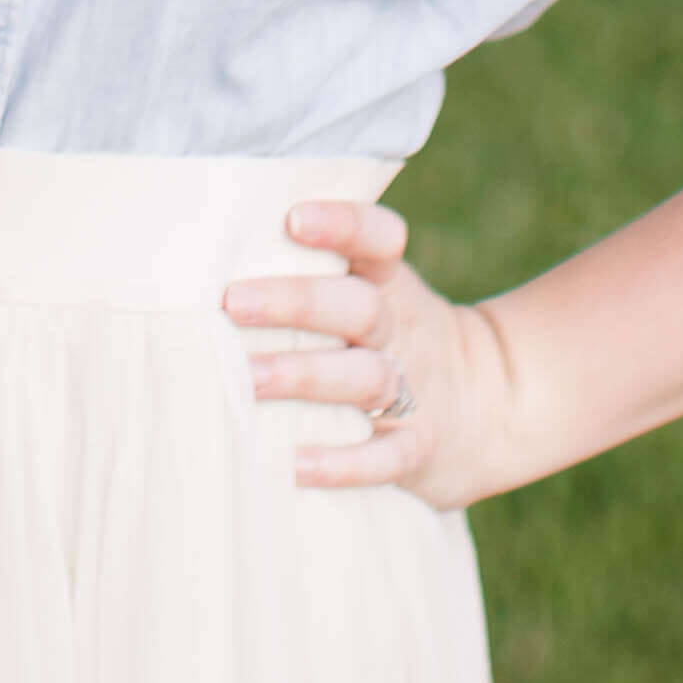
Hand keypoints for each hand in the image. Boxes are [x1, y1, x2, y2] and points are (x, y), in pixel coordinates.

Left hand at [222, 198, 517, 507]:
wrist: (485, 404)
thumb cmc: (384, 336)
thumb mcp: (372, 290)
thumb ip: (308, 271)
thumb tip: (197, 248)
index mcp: (386, 282)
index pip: (378, 239)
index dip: (343, 224)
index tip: (293, 219)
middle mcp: (399, 329)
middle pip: (359, 307)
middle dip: (297, 302)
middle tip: (234, 303)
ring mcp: (413, 389)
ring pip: (366, 378)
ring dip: (305, 377)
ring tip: (248, 380)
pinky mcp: (418, 447)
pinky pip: (385, 457)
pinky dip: (343, 463)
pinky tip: (294, 463)